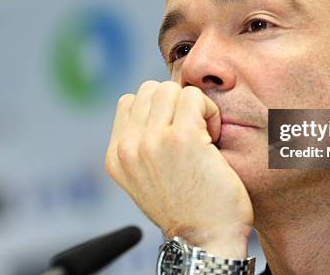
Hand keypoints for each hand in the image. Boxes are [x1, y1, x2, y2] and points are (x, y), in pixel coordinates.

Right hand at [105, 80, 253, 258]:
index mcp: (116, 157)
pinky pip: (194, 98)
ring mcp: (152, 141)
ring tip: (202, 135)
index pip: (130, 102)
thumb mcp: (146, 178)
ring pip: (171, 88)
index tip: (174, 135)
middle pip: (151, 90)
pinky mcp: (182, 138)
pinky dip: (209, 112)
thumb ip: (141, 144)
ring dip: (192, 106)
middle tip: (191, 133)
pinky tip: (213, 138)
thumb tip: (156, 108)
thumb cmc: (188, 208)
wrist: (207, 240)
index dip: (158, 110)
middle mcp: (128, 148)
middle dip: (174, 104)